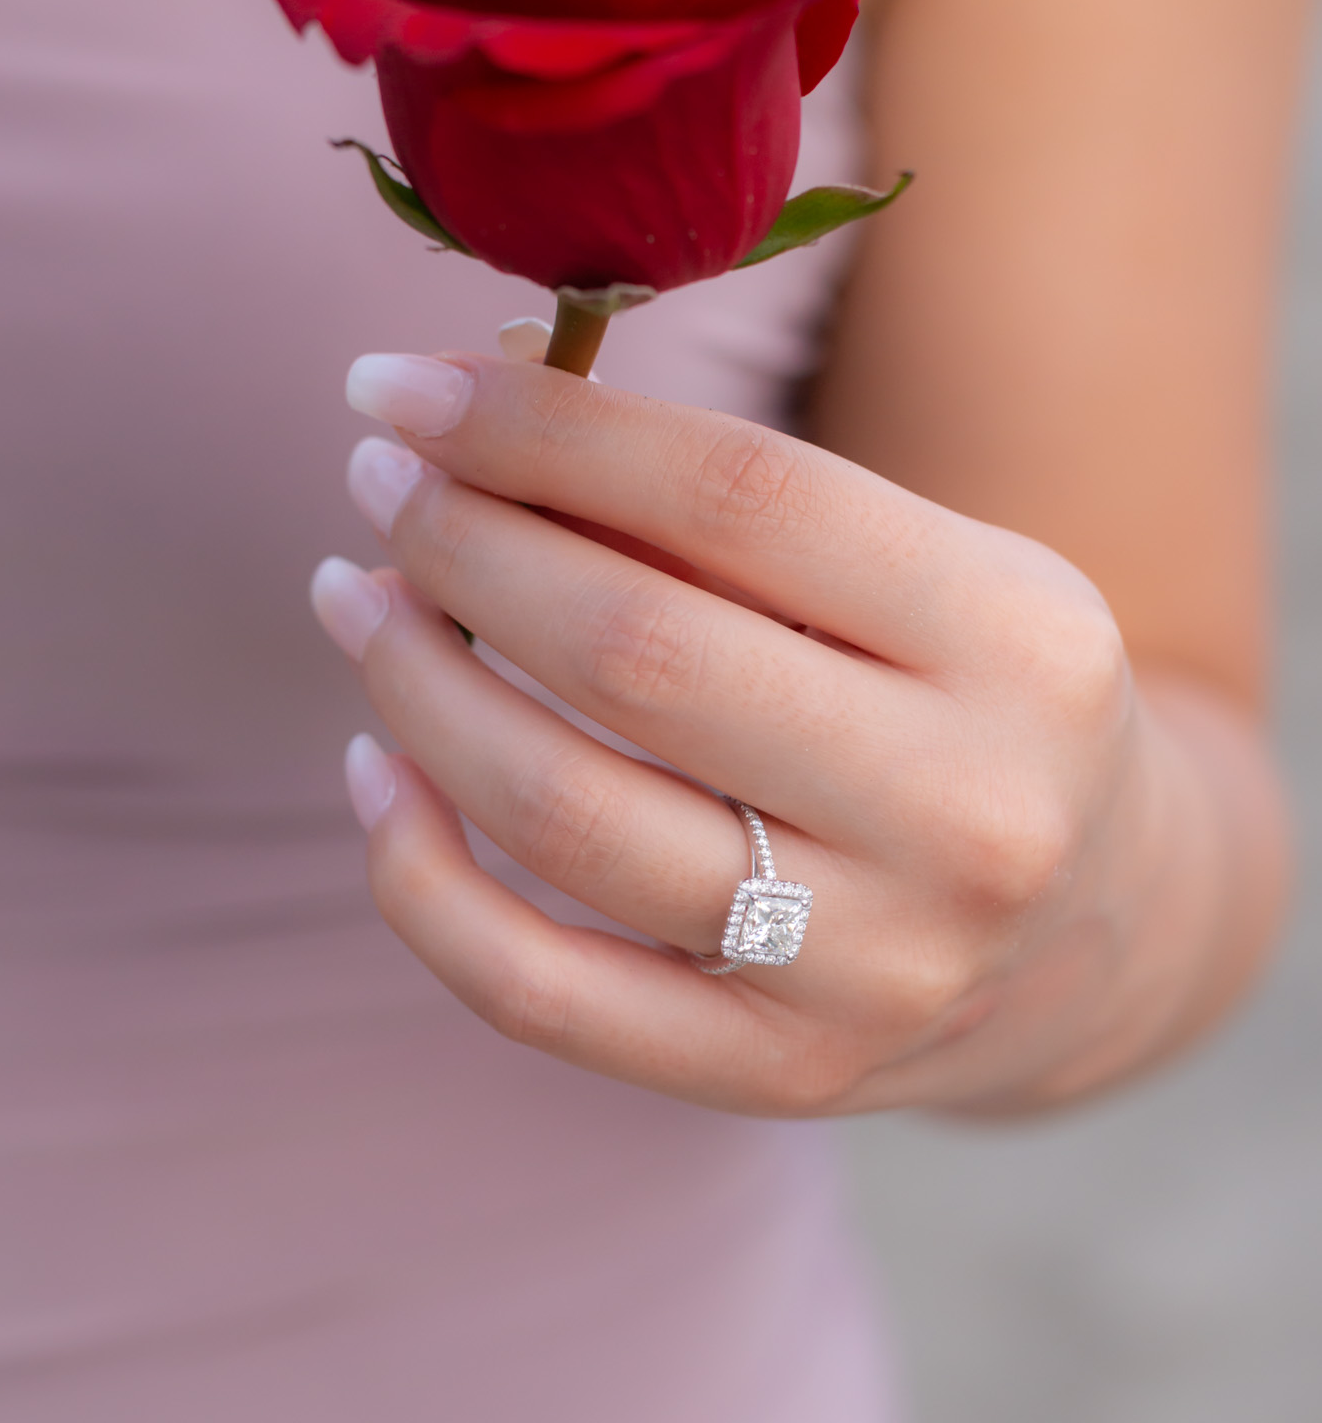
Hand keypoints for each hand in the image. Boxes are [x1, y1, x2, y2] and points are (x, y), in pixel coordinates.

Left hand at [310, 351, 1245, 1116]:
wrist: (1100, 925)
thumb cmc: (972, 694)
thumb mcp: (921, 567)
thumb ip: (725, 504)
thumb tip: (474, 412)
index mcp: (1018, 636)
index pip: (736, 495)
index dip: (539, 429)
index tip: (402, 386)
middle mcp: (966, 811)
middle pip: (634, 651)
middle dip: (461, 543)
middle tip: (380, 484)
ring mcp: (876, 966)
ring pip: (562, 812)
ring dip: (415, 682)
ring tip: (359, 595)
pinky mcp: (781, 1074)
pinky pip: (535, 990)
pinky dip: (417, 875)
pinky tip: (376, 768)